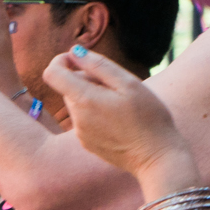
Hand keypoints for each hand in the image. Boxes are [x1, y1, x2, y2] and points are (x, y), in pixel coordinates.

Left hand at [43, 47, 193, 187]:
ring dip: (92, 96)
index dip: (61, 61)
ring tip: (120, 103)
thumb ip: (99, 66)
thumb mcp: (129, 83)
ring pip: (77, 103)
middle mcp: (77, 117)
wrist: (157, 157)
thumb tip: (74, 52)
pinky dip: (96, 112)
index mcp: (84, 99)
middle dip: (85, 79)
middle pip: (68, 87)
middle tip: (116, 84)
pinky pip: (84, 120)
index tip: (77, 58)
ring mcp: (80, 133)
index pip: (52, 73)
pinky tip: (118, 119)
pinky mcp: (87, 143)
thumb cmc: (149, 117)